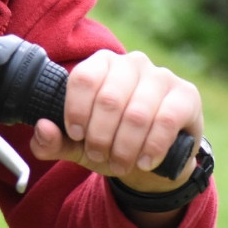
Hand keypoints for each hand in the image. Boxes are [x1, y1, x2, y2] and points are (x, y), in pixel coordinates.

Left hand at [30, 49, 203, 193]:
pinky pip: (166, 120)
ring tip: (119, 164)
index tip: (77, 135)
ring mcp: (161, 76)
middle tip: (98, 156)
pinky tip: (145, 161)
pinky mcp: (186, 95)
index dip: (76, 110)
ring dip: (124, 147)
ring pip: (137, 114)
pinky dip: (152, 147)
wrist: (155, 159)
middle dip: (100, 137)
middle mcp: (132, 63)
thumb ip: (52, 141)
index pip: (84, 77)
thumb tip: (41, 129)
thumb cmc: (112, 141)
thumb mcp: (78, 146)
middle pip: (109, 99)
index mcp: (102, 64)